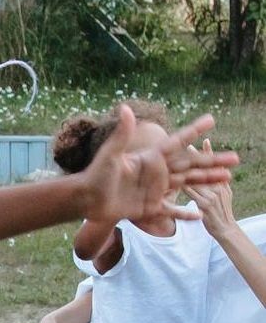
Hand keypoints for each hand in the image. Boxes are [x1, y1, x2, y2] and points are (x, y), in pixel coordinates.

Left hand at [82, 109, 236, 223]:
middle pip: (190, 165)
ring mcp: (155, 191)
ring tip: (228, 178)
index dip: (193, 131)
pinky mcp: (149, 208)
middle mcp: (156, 173)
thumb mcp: (110, 154)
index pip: (177, 143)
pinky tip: (201, 215)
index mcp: (150, 158)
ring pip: (187, 184)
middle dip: (213, 161)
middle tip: (236, 158)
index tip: (211, 120)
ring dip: (208, 181)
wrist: (86, 199)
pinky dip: (185, 214)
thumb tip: (124, 108)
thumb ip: (121, 133)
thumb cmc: (95, 175)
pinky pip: (171, 211)